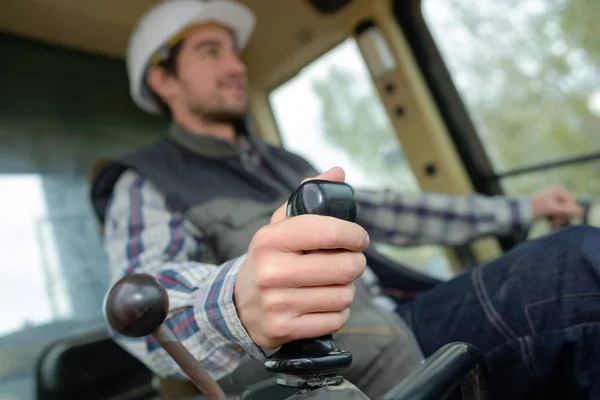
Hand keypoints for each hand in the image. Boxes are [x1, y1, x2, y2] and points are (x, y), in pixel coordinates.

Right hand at [234, 167, 368, 348]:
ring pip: (343, 295)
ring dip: (347, 289)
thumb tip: (338, 172)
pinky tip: (325, 304)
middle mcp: (271, 271)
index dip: (355, 234)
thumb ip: (308, 197)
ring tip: (334, 284)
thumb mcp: (280, 226)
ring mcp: (277, 303)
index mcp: (270, 239)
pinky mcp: (285, 329)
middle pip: (344, 267)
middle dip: (357, 263)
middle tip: (352, 261)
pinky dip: (338, 312)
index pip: (328, 232)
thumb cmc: (270, 259)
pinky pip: (336, 320)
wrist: (239, 304)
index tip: (360, 238)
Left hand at [531, 185, 584, 228]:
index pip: (572, 202)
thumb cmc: (534, 208)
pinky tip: (551, 224)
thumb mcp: (553, 209)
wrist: (519, 211)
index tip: (562, 220)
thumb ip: (568, 210)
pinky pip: (557, 214)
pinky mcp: (549, 207)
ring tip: (553, 225)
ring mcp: (553, 199)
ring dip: (559, 219)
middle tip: (556, 224)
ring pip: (563, 211)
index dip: (569, 212)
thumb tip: (582, 212)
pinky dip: (555, 219)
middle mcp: (556, 193)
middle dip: (563, 216)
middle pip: (568, 207)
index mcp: (558, 189)